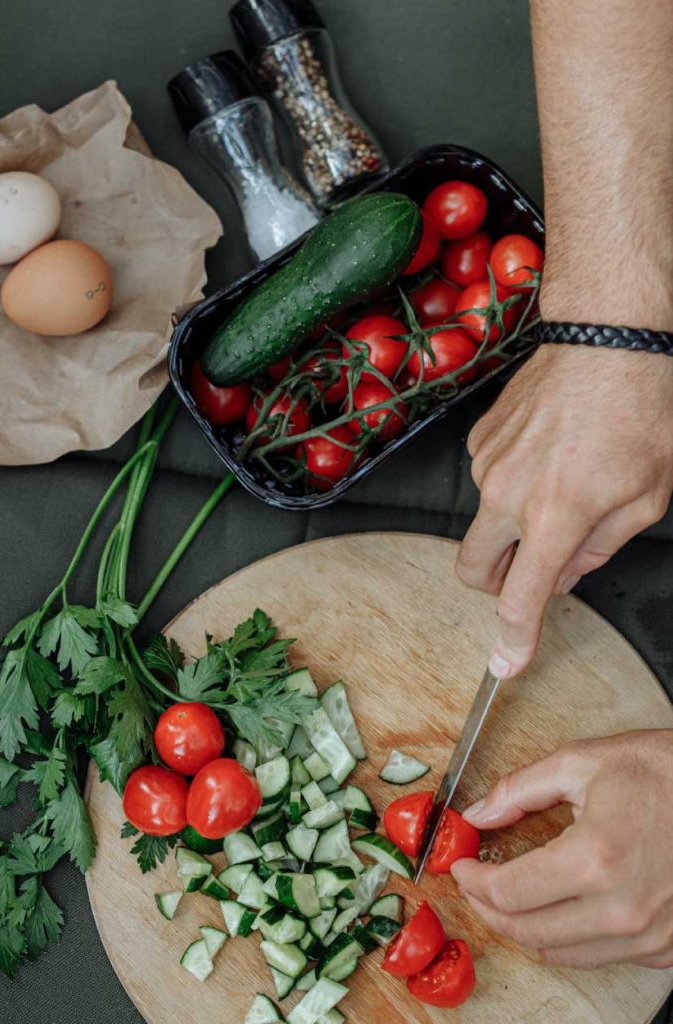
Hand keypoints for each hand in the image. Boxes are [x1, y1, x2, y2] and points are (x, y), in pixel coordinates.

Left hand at [451, 730, 672, 967]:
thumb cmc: (662, 772)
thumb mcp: (581, 763)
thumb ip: (518, 790)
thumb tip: (477, 813)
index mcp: (595, 859)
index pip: (508, 892)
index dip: (471, 881)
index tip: (460, 866)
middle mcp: (622, 910)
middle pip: (527, 932)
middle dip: (488, 908)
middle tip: (475, 884)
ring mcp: (648, 936)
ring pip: (560, 953)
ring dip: (526, 926)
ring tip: (512, 893)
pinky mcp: (666, 948)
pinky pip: (600, 955)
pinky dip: (569, 935)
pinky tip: (561, 903)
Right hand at [456, 344, 672, 677]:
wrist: (609, 338)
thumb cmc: (639, 409)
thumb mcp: (647, 494)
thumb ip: (601, 547)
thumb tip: (567, 575)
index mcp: (555, 514)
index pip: (520, 597)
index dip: (513, 638)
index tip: (506, 662)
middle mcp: (508, 493)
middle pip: (472, 569)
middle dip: (495, 584)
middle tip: (530, 571)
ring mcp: (487, 464)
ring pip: (484, 522)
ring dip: (511, 524)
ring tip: (560, 483)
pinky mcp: (480, 440)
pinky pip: (487, 481)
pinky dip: (511, 485)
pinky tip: (547, 455)